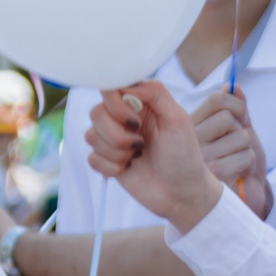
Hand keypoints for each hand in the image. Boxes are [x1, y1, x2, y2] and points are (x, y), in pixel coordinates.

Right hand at [85, 82, 224, 230]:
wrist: (182, 193)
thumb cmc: (185, 156)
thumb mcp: (178, 119)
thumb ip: (155, 92)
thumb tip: (127, 82)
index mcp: (140, 103)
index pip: (110, 88)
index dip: (115, 104)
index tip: (134, 120)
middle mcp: (123, 118)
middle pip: (96, 112)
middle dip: (117, 133)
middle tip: (141, 143)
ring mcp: (113, 140)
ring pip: (91, 135)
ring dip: (117, 151)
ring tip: (138, 156)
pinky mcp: (106, 161)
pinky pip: (91, 158)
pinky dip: (112, 167)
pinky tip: (129, 169)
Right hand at [190, 90, 272, 219]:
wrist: (236, 195)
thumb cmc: (233, 160)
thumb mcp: (235, 130)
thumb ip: (235, 108)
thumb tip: (234, 85)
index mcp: (190, 125)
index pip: (217, 99)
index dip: (236, 104)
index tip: (242, 119)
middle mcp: (190, 140)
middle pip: (229, 118)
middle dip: (242, 131)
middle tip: (234, 147)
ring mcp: (200, 158)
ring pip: (241, 137)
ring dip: (246, 150)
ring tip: (234, 160)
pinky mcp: (214, 174)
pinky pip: (246, 155)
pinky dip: (249, 164)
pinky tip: (238, 171)